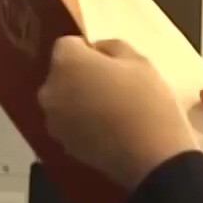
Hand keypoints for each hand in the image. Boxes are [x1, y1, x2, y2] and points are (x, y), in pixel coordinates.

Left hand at [39, 38, 196, 188]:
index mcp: (66, 63)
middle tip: (112, 85)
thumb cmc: (147, 102)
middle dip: (80, 75)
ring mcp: (54, 122)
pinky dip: (82, 122)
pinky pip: (69, 123)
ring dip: (79, 99)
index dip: (89, 50)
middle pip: (62, 74)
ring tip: (111, 110)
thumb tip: (98, 51)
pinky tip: (107, 129)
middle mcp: (51, 91)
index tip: (110, 62)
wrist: (152, 158)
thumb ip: (111, 47)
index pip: (68, 44)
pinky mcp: (63, 146)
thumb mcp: (139, 62)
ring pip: (64, 100)